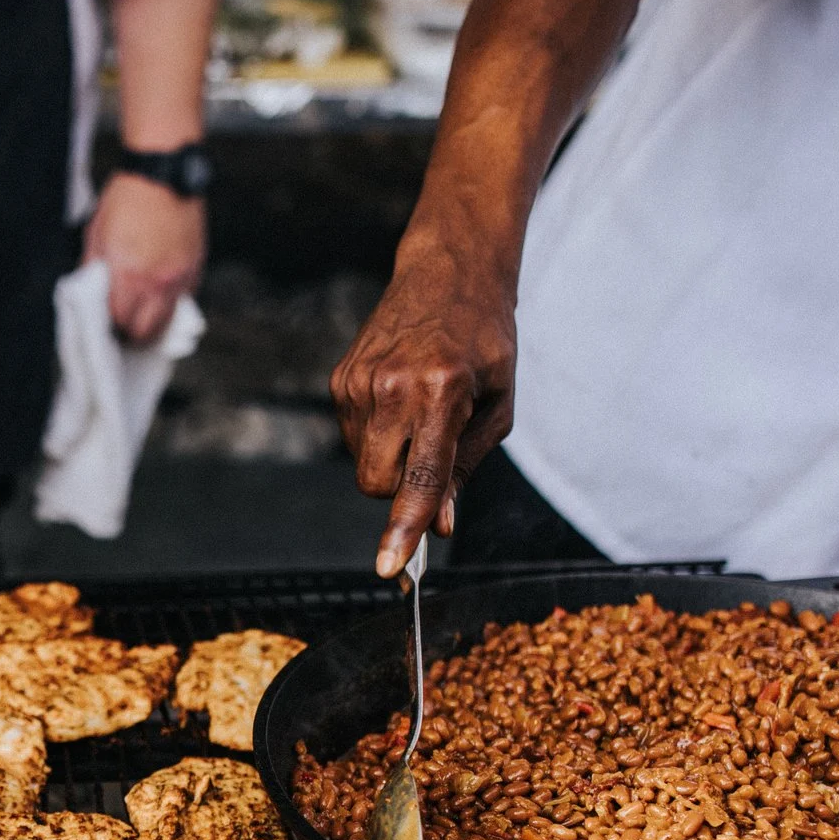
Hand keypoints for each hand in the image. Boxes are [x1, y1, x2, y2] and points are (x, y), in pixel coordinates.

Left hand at [85, 170, 203, 344]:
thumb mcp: (96, 234)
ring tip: (140, 314)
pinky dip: (170, 301)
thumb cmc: (128, 198)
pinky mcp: (195, 267)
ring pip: (167, 322)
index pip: (118, 321)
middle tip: (122, 325)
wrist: (163, 173)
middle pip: (145, 332)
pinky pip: (183, 299)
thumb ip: (93, 270)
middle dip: (131, 333)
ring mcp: (179, 276)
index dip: (109, 326)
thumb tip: (90, 295)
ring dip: (152, 324)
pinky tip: (158, 289)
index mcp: (127, 273)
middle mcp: (156, 280)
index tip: (105, 323)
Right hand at [331, 247, 517, 576]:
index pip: (420, 476)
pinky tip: (399, 398)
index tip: (388, 566)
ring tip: (419, 410)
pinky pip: (352, 436)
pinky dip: (376, 434)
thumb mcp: (498, 404)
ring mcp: (359, 381)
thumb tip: (441, 523)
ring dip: (390, 456)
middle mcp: (394, 386)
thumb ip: (467, 467)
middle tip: (430, 455)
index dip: (405, 526)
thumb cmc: (484, 340)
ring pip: (363, 463)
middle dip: (399, 490)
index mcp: (443, 390)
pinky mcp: (340, 379)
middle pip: (377, 482)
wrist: (447, 273)